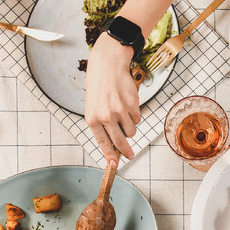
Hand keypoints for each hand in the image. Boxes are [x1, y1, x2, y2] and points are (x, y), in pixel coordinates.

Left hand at [85, 36, 139, 167]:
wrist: (107, 65)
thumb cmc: (99, 86)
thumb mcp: (93, 106)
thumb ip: (101, 124)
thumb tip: (114, 143)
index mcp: (93, 118)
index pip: (103, 142)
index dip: (109, 155)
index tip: (113, 164)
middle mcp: (106, 116)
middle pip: (120, 141)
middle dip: (126, 151)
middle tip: (130, 155)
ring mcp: (120, 111)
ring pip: (131, 131)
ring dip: (130, 128)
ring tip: (123, 116)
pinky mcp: (132, 105)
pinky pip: (137, 119)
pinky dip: (134, 115)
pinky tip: (127, 105)